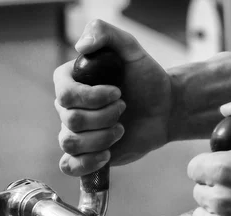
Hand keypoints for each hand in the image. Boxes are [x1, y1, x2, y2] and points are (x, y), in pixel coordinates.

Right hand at [53, 20, 171, 175]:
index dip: (92, 97)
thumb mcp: (131, 48)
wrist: (166, 108)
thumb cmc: (147, 77)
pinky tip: (107, 155)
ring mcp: (77, 132)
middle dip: (105, 116)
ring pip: (71, 142)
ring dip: (102, 138)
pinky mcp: (88, 154)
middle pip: (71, 120)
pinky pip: (69, 166)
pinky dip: (86, 163)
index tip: (119, 92)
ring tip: (122, 130)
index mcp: (71, 81)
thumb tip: (81, 46)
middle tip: (126, 108)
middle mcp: (69, 107)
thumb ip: (105, 33)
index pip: (64, 93)